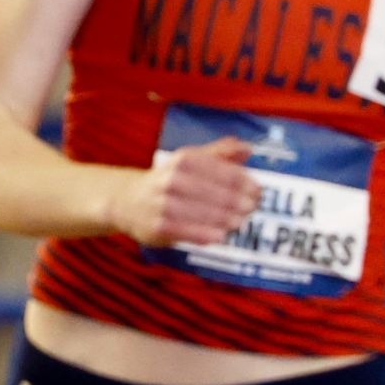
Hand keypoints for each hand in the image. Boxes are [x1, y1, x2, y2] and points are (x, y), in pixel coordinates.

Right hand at [107, 136, 259, 246]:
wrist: (127, 201)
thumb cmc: (168, 180)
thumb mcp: (189, 160)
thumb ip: (220, 153)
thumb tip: (249, 148)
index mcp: (182, 160)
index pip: (220, 170)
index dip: (242, 182)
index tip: (257, 191)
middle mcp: (170, 179)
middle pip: (214, 193)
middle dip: (237, 202)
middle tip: (251, 208)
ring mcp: (162, 204)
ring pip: (202, 213)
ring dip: (226, 219)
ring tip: (239, 222)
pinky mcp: (157, 226)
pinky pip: (187, 232)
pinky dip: (206, 234)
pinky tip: (220, 236)